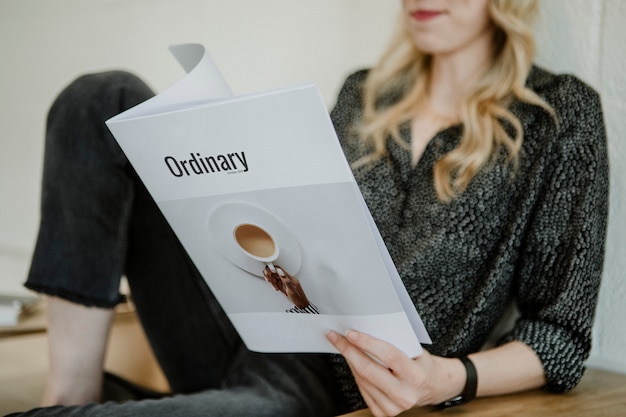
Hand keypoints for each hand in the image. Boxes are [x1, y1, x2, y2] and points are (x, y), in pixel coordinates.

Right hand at [263, 265, 310, 308]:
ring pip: (277, 279)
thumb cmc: (298, 298)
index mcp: (290, 278)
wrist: (302, 304)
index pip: (279, 269)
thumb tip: (280, 271)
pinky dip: (277, 286)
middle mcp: (288, 278)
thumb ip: (285, 280)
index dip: (272, 270)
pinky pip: (279, 283)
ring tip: (277, 288)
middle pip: (277, 273)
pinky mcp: (286, 285)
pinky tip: (278, 289)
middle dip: (272, 277)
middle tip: (270, 281)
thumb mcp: (291, 290)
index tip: (267, 273)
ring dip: (274, 283)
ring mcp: (287, 282)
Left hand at [327, 330, 464, 416]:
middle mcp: (405, 394)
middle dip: (349, 351)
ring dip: (349, 360)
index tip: (350, 332)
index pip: (388, 356)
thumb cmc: (422, 364)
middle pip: (369, 370)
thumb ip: (394, 343)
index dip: (367, 343)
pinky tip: (353, 362)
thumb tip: (364, 329)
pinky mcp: (384, 412)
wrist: (434, 387)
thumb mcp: (415, 349)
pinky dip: (356, 374)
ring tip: (342, 345)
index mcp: (416, 376)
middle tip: (336, 337)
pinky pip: (363, 390)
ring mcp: (394, 407)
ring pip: (362, 379)